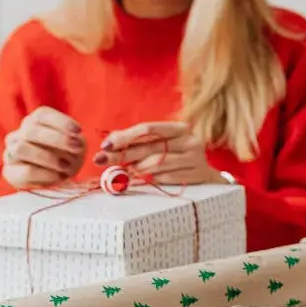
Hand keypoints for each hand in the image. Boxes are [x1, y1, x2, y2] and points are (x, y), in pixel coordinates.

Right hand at [2, 106, 86, 187]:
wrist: (55, 177)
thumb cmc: (67, 155)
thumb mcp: (75, 144)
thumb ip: (75, 141)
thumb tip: (76, 142)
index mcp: (35, 122)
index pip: (42, 115)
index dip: (61, 122)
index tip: (78, 131)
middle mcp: (19, 134)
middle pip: (30, 131)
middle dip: (57, 139)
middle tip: (76, 148)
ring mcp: (11, 152)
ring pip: (21, 149)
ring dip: (49, 158)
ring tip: (67, 166)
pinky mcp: (11, 172)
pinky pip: (25, 171)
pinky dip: (45, 174)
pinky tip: (58, 176)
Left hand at [94, 121, 223, 184]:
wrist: (204, 173)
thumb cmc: (176, 154)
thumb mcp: (160, 142)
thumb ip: (137, 139)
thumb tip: (110, 141)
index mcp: (180, 128)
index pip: (149, 129)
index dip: (125, 136)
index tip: (105, 145)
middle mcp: (191, 140)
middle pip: (150, 147)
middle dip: (122, 154)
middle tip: (101, 160)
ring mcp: (196, 158)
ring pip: (157, 163)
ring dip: (137, 168)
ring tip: (127, 170)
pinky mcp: (197, 175)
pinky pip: (166, 178)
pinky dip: (153, 178)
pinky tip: (149, 178)